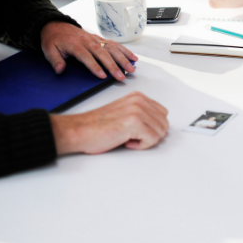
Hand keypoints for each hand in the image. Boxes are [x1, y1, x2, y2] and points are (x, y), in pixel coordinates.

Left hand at [41, 21, 137, 81]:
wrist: (56, 25)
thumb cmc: (54, 39)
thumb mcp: (48, 50)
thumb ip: (55, 60)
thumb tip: (60, 70)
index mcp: (75, 44)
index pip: (86, 56)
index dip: (95, 66)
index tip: (102, 75)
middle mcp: (88, 41)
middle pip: (103, 53)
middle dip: (113, 65)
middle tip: (121, 75)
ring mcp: (96, 39)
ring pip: (112, 48)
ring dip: (123, 58)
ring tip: (131, 68)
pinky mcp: (100, 39)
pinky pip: (115, 44)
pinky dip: (124, 50)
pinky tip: (132, 57)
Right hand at [50, 91, 168, 154]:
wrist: (78, 130)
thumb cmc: (97, 126)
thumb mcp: (124, 113)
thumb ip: (142, 114)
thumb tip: (159, 125)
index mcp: (138, 97)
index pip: (163, 114)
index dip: (152, 127)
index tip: (137, 131)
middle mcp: (139, 101)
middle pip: (164, 123)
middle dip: (151, 134)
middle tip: (133, 136)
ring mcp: (137, 111)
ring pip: (160, 132)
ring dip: (145, 141)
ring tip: (128, 138)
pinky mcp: (134, 123)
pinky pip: (152, 140)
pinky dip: (141, 146)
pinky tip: (126, 141)